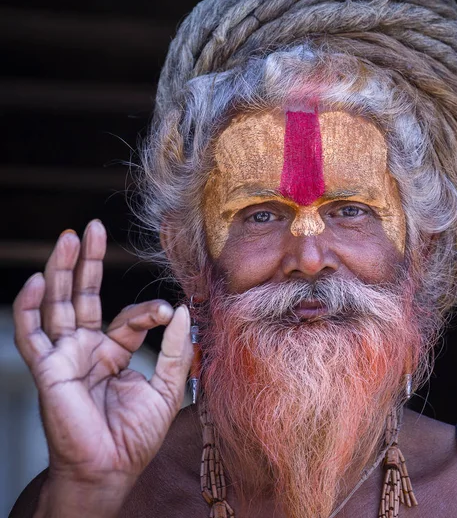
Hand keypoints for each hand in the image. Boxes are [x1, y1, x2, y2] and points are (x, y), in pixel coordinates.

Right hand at [12, 219, 192, 491]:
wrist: (111, 470)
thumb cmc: (135, 436)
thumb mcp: (166, 386)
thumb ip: (173, 348)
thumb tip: (183, 310)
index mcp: (113, 351)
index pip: (127, 316)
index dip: (147, 309)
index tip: (168, 312)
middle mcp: (87, 349)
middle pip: (84, 296)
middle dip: (88, 262)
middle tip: (92, 228)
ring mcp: (65, 356)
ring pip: (58, 305)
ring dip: (62, 270)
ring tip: (69, 237)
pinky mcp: (48, 369)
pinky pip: (33, 334)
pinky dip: (31, 308)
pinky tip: (38, 281)